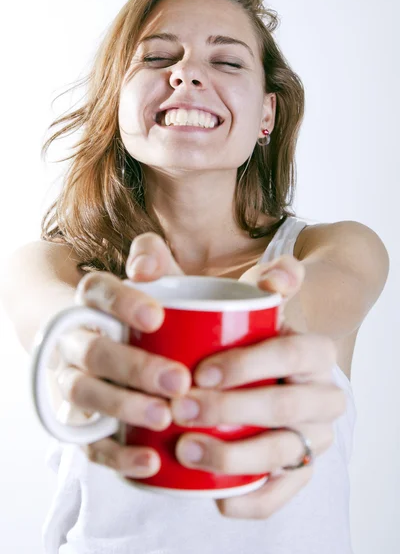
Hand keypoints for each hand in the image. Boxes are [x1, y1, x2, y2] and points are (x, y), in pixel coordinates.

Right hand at [53, 233, 189, 477]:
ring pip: (84, 393)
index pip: (96, 291)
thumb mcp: (155, 278)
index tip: (156, 317)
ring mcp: (73, 380)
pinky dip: (117, 454)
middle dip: (133, 367)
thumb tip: (146, 265)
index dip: (121, 302)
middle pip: (92, 351)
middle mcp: (76, 338)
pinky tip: (150, 460)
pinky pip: (88, 441)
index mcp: (94, 301)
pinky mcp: (80, 421)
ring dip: (122, 406)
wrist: (106, 338)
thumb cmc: (145, 309)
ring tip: (165, 416)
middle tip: (179, 381)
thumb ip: (155, 259)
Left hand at [170, 256, 346, 518]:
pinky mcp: (301, 467)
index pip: (292, 352)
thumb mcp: (206, 299)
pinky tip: (218, 499)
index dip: (251, 364)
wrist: (262, 367)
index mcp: (310, 348)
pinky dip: (256, 499)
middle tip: (182, 408)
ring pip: (287, 454)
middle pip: (289, 408)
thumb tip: (146, 258)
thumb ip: (175, 270)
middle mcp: (322, 392)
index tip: (200, 371)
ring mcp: (314, 433)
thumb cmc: (232, 332)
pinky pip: (286, 491)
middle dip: (234, 411)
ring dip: (237, 458)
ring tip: (185, 449)